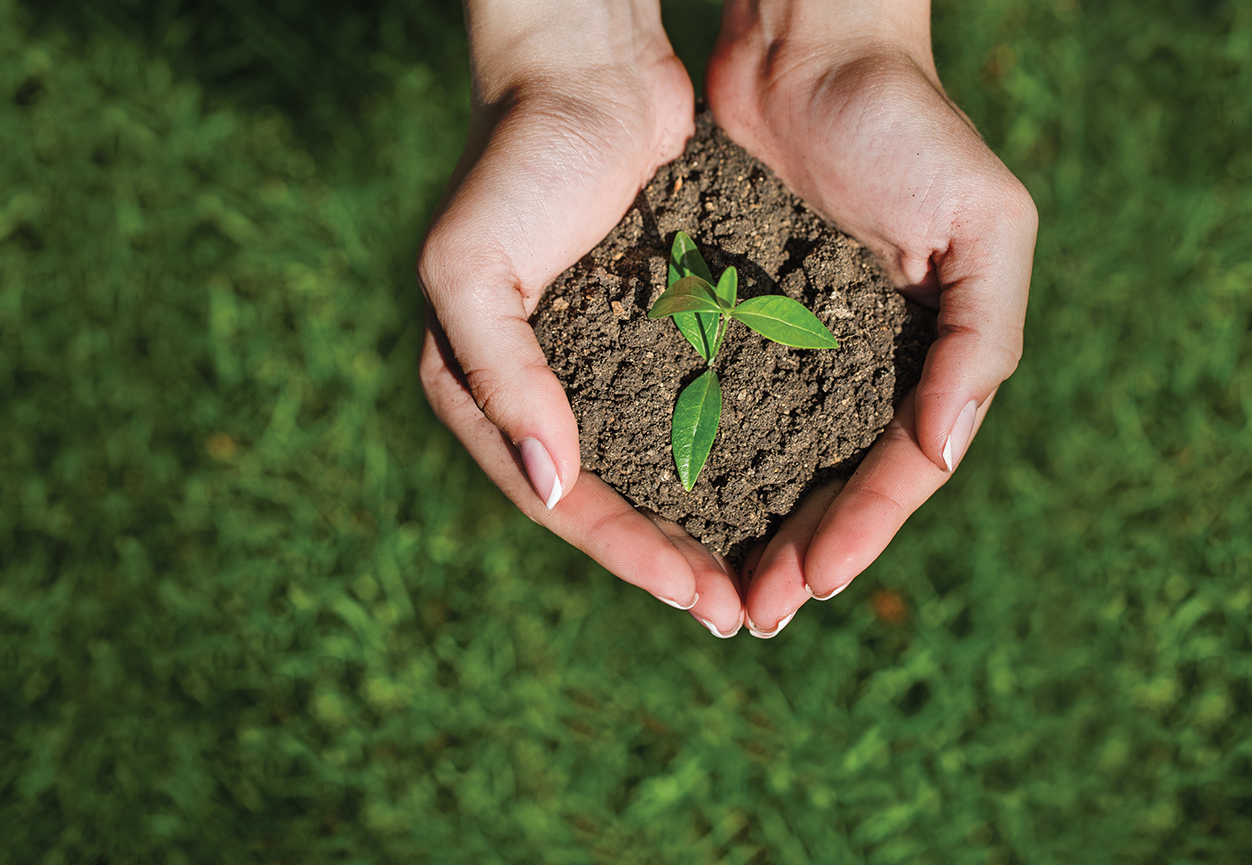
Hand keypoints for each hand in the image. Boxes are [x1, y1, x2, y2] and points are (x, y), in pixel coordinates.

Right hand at [419, 0, 751, 635]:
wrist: (583, 66)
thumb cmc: (513, 159)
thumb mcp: (471, 267)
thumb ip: (499, 377)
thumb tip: (549, 487)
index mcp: (475, 392)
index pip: (556, 499)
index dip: (627, 555)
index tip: (699, 596)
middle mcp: (535, 392)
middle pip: (608, 504)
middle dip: (673, 563)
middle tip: (744, 614)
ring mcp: (595, 366)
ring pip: (654, 472)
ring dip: (707, 528)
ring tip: (766, 579)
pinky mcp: (651, 333)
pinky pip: (692, 415)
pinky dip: (730, 461)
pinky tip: (780, 496)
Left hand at [707, 0, 1037, 635]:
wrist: (808, 44)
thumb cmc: (909, 123)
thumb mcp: (983, 221)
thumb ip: (981, 337)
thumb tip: (945, 451)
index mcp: (937, 353)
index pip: (904, 468)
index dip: (864, 529)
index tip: (816, 581)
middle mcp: (872, 361)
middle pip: (838, 484)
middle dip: (803, 552)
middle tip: (755, 614)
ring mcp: (805, 344)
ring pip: (779, 462)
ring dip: (753, 529)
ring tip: (717, 590)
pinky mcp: (740, 316)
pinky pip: (724, 405)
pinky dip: (709, 461)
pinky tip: (677, 505)